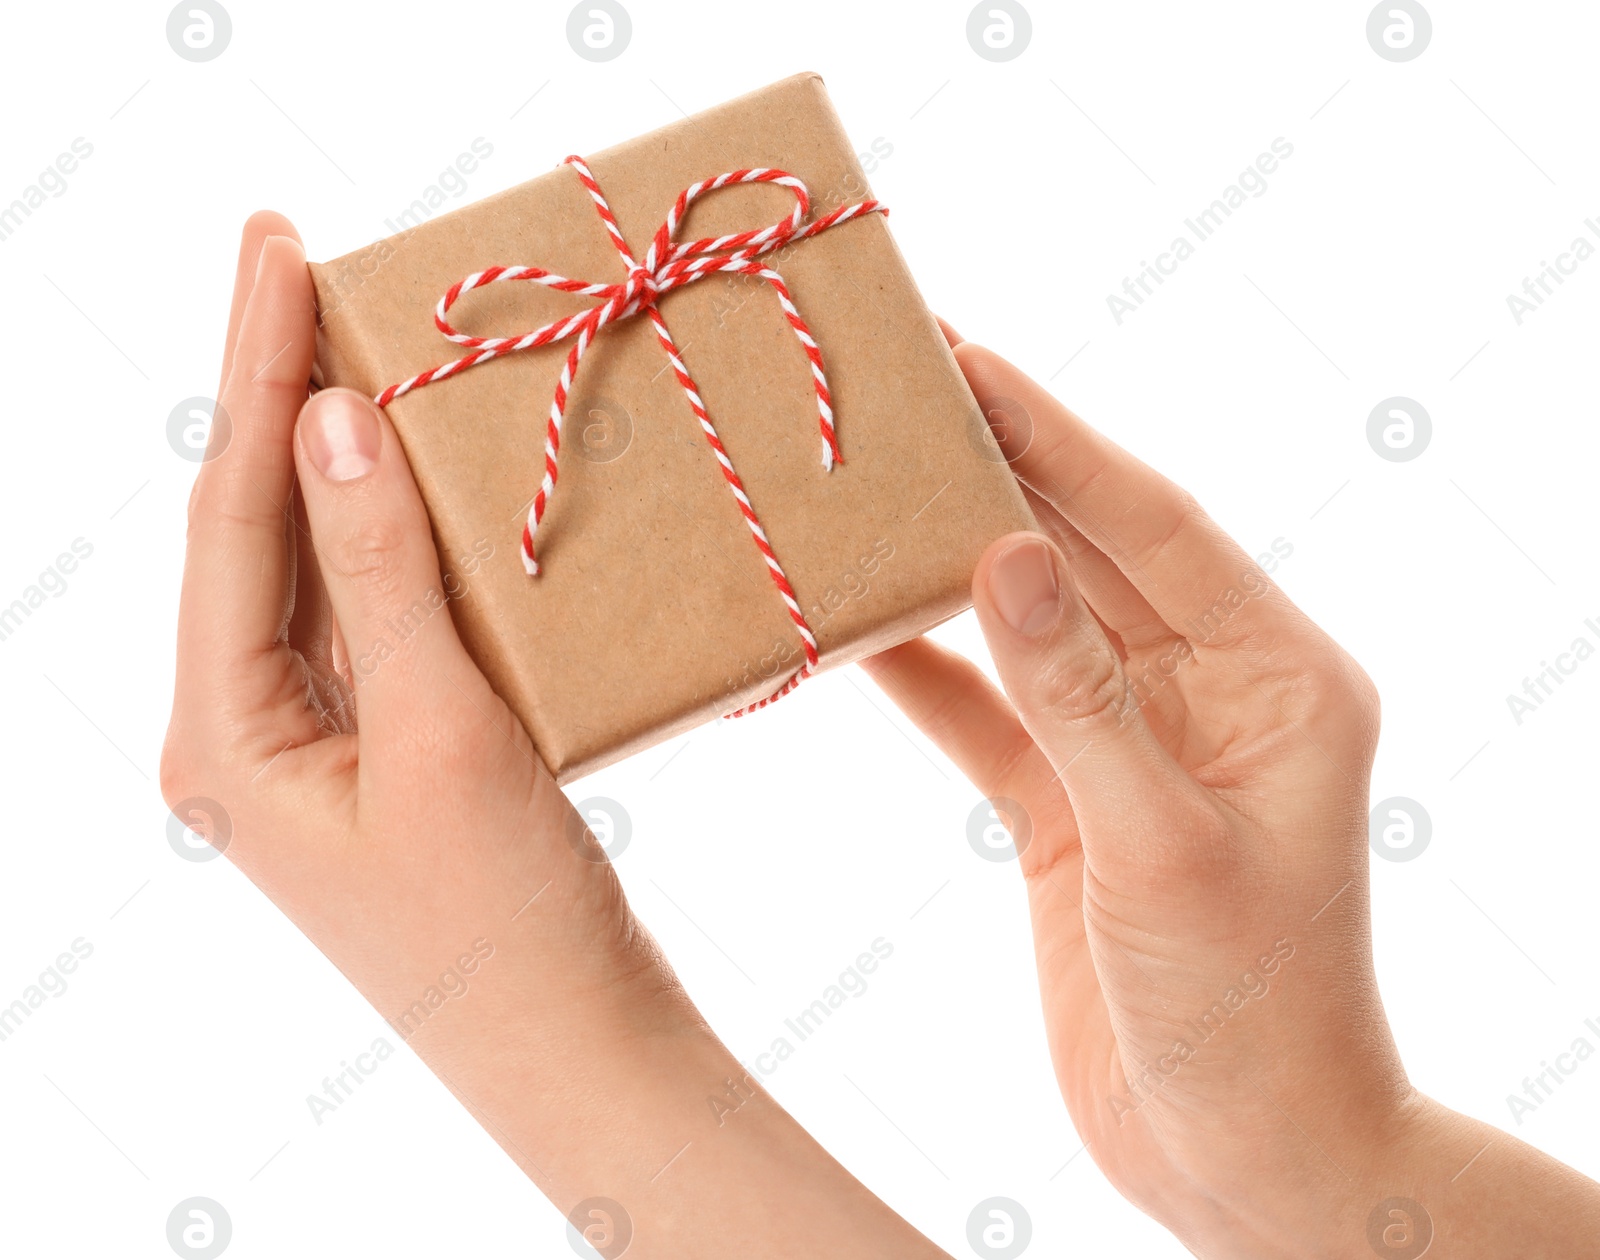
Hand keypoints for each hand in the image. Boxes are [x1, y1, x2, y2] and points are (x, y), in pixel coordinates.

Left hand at [160, 213, 947, 1258]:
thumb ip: (380, 578)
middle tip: (298, 253)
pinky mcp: (386, 745)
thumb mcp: (442, 737)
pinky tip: (426, 470)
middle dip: (281, 390)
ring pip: (318, 564)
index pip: (229, 516)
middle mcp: (247, 728)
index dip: (255, 370)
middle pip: (257, 526)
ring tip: (362, 332)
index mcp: (224, 735)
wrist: (575, 1045)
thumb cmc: (501, 921)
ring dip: (343, 456)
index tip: (274, 241)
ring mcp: (315, 739)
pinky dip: (401, 533)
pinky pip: (379, 611)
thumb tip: (334, 424)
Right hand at [866, 328, 1599, 1255]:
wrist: (1240, 1157)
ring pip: (1025, 626)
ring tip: (858, 489)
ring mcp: (1132, 742)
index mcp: (1277, 674)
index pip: (1151, 522)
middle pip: (1083, 553)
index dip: (1055, 437)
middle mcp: (1208, 688)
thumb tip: (1006, 553)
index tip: (967, 361)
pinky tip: (854, 630)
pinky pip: (987, 714)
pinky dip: (922, 674)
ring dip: (946, 565)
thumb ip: (1081, 696)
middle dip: (992, 474)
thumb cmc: (1250, 1011)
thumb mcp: (1165, 845)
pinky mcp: (1069, 804)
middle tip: (898, 391)